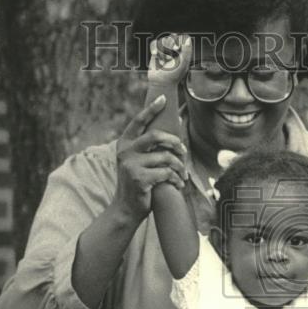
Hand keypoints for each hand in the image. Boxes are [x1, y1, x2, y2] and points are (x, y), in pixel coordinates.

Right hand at [115, 96, 187, 222]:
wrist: (126, 209)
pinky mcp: (140, 179)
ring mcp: (131, 165)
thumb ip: (150, 146)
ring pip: (165, 157)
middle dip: (174, 142)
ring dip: (179, 167)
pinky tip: (178, 185)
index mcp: (124, 144)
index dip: (151, 109)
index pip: (139, 121)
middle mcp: (125, 152)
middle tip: (183, 151)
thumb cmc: (138, 183)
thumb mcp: (138, 161)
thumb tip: (175, 122)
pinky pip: (166, 173)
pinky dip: (176, 179)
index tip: (164, 99)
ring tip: (182, 175)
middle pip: (156, 136)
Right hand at [147, 33, 191, 85]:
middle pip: (172, 37)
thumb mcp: (183, 65)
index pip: (183, 38)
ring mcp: (165, 49)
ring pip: (163, 40)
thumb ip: (187, 52)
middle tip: (168, 59)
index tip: (176, 49)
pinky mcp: (157, 51)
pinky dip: (154, 49)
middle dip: (168, 48)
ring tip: (163, 61)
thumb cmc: (173, 76)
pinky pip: (154, 42)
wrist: (160, 82)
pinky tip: (155, 56)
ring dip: (161, 51)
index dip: (178, 42)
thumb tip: (188, 39)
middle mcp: (175, 49)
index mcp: (184, 51)